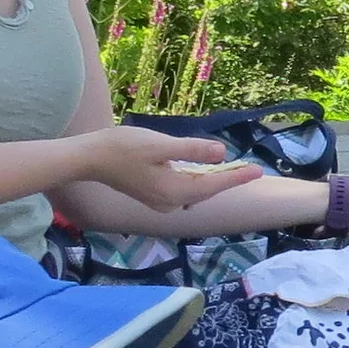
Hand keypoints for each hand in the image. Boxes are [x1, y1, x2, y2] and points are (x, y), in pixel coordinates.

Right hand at [89, 126, 263, 212]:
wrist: (90, 158)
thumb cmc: (123, 148)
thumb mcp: (161, 145)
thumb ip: (192, 150)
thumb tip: (222, 153)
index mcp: (174, 191)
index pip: (214, 184)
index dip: (237, 176)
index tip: (258, 170)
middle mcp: (170, 202)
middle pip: (206, 190)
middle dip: (229, 179)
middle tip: (252, 168)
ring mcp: (161, 201)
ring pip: (195, 190)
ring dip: (214, 180)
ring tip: (235, 169)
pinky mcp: (153, 195)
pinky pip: (183, 189)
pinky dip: (197, 180)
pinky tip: (204, 170)